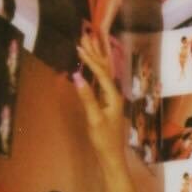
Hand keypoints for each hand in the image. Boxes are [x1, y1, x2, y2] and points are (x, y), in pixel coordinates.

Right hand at [73, 31, 125, 164]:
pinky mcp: (106, 104)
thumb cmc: (103, 140)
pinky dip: (93, 70)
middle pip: (104, 69)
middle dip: (95, 52)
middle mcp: (114, 95)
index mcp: (113, 97)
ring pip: (103, 74)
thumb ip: (86, 98)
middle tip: (86, 35)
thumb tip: (77, 77)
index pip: (101, 73)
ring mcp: (110, 99)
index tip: (80, 46)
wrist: (111, 156)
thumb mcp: (94, 119)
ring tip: (88, 43)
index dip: (91, 60)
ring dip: (95, 58)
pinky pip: (100, 81)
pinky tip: (89, 66)